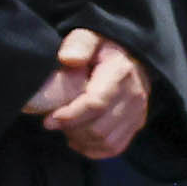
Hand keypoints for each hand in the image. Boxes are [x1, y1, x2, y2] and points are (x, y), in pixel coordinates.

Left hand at [26, 28, 150, 160]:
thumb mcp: (88, 36)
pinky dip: (93, 149)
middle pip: (99, 128)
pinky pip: (115, 147)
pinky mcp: (136, 123)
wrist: (127, 55)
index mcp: (120, 73)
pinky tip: (77, 139)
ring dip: (80, 140)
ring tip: (65, 128)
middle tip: (52, 121)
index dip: (70, 116)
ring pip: (106, 141)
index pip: (96, 104)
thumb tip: (69, 59)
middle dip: (70, 129)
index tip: (48, 119)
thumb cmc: (101, 47)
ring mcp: (137, 112)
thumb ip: (79, 44)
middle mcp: (134, 96)